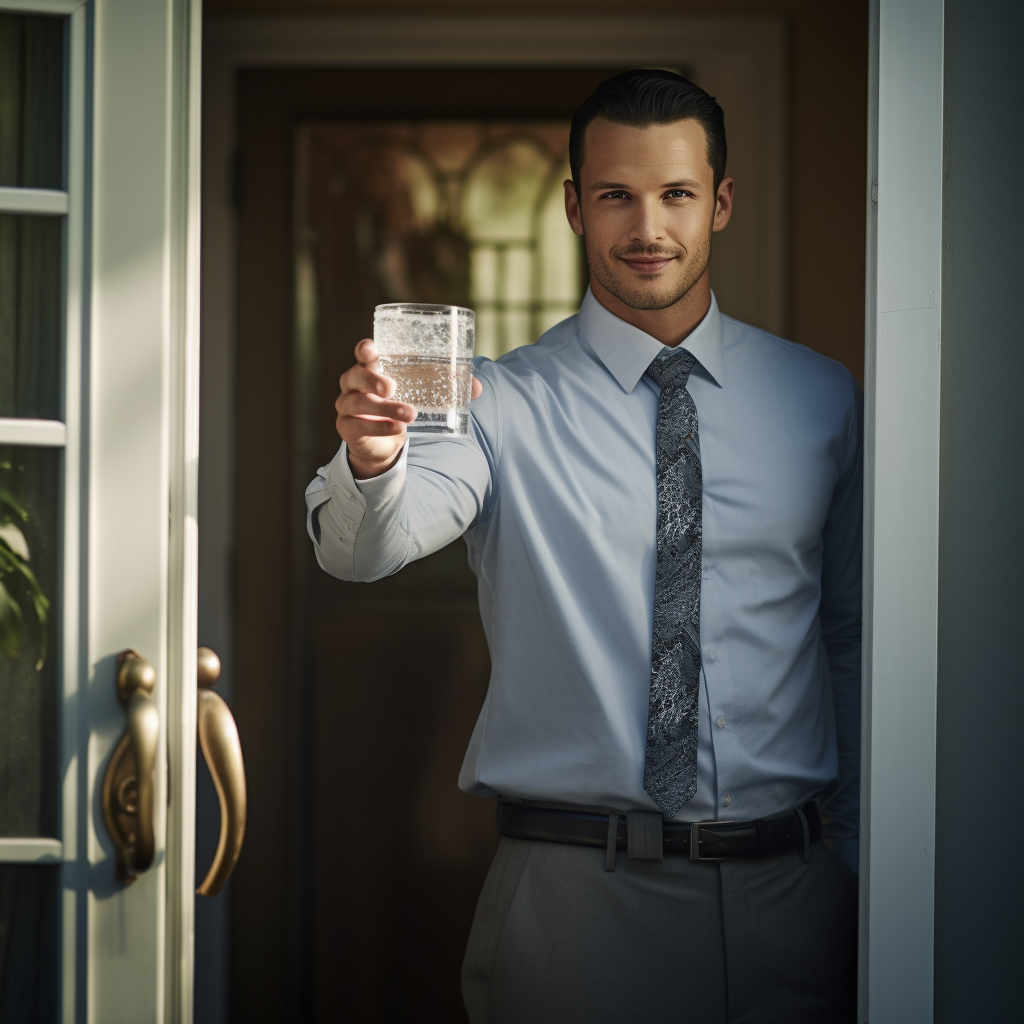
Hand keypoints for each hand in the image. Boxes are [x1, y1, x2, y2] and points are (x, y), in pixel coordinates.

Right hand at [335, 339, 482, 478]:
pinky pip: (358, 427)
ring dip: (384, 408)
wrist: (386, 444)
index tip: (372, 350)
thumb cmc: (401, 407)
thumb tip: (477, 388)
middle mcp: (354, 386)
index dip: (364, 349)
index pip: (362, 354)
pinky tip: (398, 429)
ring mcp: (347, 408)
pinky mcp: (348, 429)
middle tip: (392, 387)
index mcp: (371, 369)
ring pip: (357, 403)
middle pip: (353, 376)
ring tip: (409, 414)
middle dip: (371, 380)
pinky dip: (380, 428)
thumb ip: (448, 388)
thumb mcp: (422, 395)